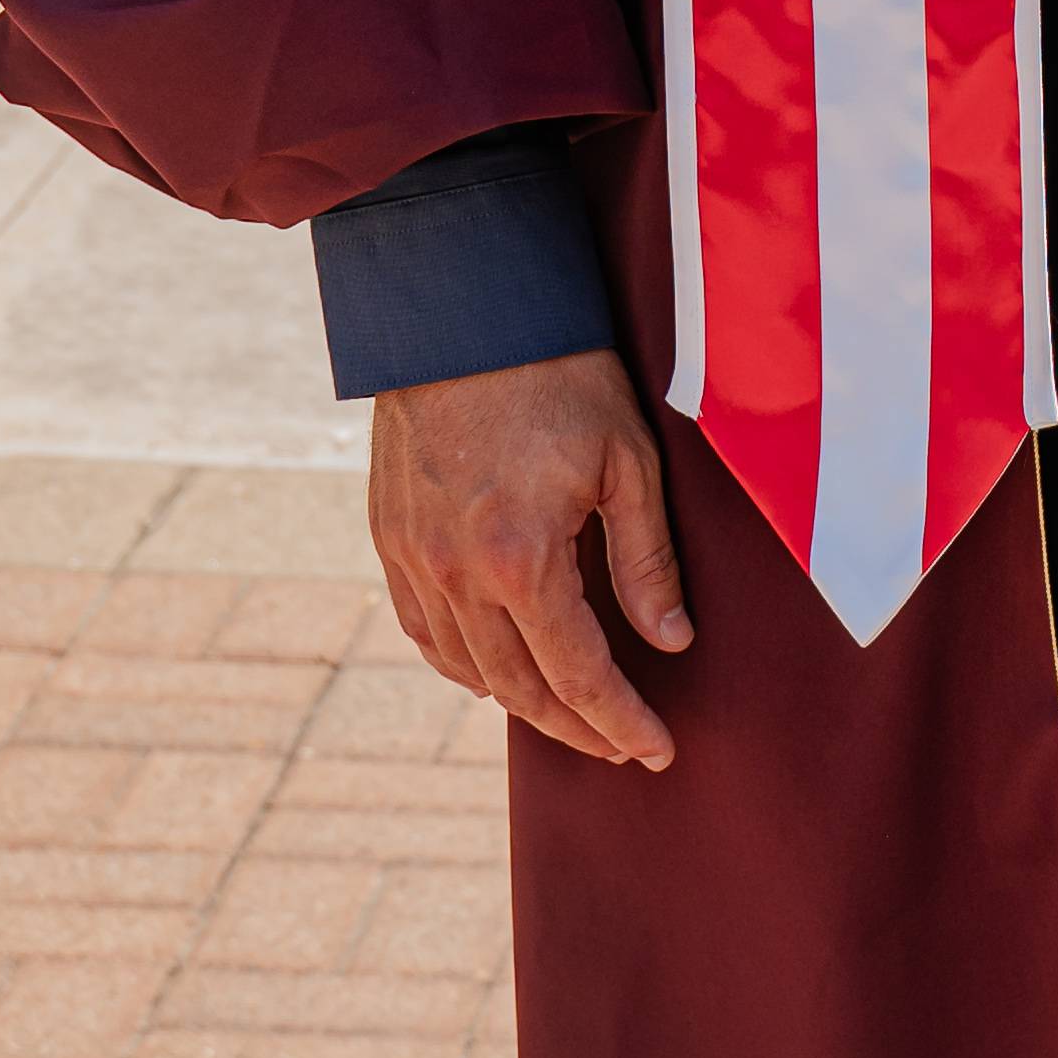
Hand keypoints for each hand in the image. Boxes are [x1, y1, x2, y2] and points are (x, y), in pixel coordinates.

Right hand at [370, 346, 692, 768]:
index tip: (658, 750)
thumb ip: (647, 560)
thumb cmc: (560, 373)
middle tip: (623, 746)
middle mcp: (454, 573)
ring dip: (521, 703)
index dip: (621, 720)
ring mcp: (411, 558)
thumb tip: (670, 641)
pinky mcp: (388, 536)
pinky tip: (495, 671)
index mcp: (519, 559)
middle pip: (519, 688)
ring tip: (572, 715)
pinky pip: (422, 630)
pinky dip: (462, 664)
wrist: (462, 308)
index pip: (577, 675)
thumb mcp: (627, 459)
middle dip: (577, 727)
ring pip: (465, 668)